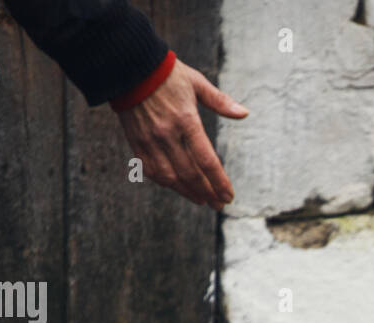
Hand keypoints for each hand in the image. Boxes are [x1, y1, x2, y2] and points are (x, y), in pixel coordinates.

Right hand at [117, 59, 247, 209]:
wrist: (129, 67)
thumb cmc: (168, 74)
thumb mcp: (197, 83)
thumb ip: (220, 102)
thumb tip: (245, 114)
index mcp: (185, 119)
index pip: (206, 160)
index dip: (219, 182)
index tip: (228, 195)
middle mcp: (167, 134)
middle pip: (190, 174)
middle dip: (207, 193)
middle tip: (219, 203)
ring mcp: (150, 141)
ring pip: (170, 177)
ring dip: (188, 192)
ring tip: (202, 200)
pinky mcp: (136, 143)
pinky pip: (151, 171)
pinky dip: (166, 183)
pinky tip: (178, 187)